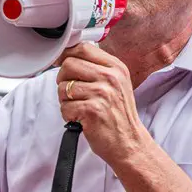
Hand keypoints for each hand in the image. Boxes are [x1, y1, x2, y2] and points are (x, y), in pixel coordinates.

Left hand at [55, 42, 147, 163]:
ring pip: (63, 87)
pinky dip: (68, 115)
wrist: (129, 142)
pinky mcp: (92, 110)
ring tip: (80, 107)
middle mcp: (110, 77)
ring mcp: (102, 93)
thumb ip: (96, 68)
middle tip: (72, 92)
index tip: (62, 64)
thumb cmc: (118, 115)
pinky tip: (81, 118)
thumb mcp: (116, 84)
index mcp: (116, 67)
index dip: (66, 55)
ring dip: (65, 100)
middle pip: (69, 65)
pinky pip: (65, 106)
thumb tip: (67, 56)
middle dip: (63, 79)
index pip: (83, 48)